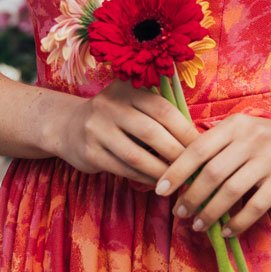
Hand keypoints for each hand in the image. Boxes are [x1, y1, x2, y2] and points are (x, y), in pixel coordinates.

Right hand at [49, 80, 200, 185]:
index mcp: (127, 88)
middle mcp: (109, 105)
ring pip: (137, 155)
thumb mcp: (131, 104)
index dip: (185, 130)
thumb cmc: (114, 117)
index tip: (202, 147)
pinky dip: (144, 178)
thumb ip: (158, 115)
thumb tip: (198, 140)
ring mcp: (96, 129)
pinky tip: (157, 183)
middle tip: (194, 168)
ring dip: (161, 170)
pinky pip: (123, 169)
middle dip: (176, 153)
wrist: (68, 127)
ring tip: (179, 180)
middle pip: (151, 132)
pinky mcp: (89, 152)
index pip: (163, 109)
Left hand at [156, 112, 270, 235]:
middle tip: (178, 213)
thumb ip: (216, 147)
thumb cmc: (268, 138)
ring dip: (210, 212)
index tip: (160, 189)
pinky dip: (238, 221)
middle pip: (212, 172)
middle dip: (191, 196)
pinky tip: (227, 230)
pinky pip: (257, 205)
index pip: (197, 148)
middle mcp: (250, 139)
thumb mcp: (242, 132)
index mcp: (234, 126)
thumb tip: (182, 176)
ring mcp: (270, 158)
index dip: (176, 170)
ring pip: (232, 190)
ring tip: (197, 225)